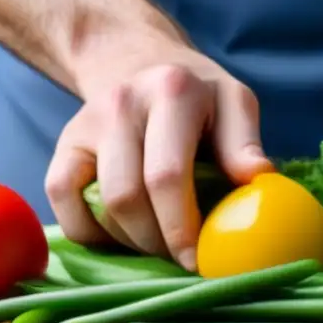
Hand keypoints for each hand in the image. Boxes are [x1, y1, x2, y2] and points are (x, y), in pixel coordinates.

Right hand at [44, 29, 273, 270]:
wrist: (136, 61)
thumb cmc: (197, 95)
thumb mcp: (233, 102)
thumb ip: (245, 141)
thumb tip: (260, 180)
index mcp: (172, 91)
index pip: (167, 175)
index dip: (182, 228)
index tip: (201, 261)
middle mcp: (121, 104)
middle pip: (128, 197)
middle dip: (158, 242)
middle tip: (184, 258)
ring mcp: (85, 125)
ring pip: (100, 206)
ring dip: (132, 241)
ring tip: (161, 243)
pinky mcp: (63, 145)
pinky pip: (63, 202)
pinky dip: (90, 232)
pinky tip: (121, 234)